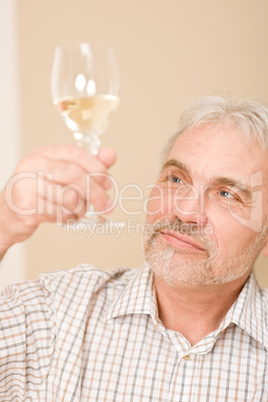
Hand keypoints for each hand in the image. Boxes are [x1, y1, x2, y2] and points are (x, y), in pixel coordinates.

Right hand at [0, 145, 115, 258]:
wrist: (7, 216)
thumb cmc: (38, 194)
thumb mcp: (62, 177)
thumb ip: (87, 166)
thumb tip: (111, 155)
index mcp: (43, 154)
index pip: (76, 154)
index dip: (97, 168)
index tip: (108, 183)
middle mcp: (33, 165)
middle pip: (75, 175)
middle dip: (96, 193)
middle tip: (107, 205)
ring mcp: (26, 185)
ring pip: (69, 197)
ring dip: (81, 208)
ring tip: (79, 211)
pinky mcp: (25, 206)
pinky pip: (59, 213)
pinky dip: (69, 218)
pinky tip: (65, 217)